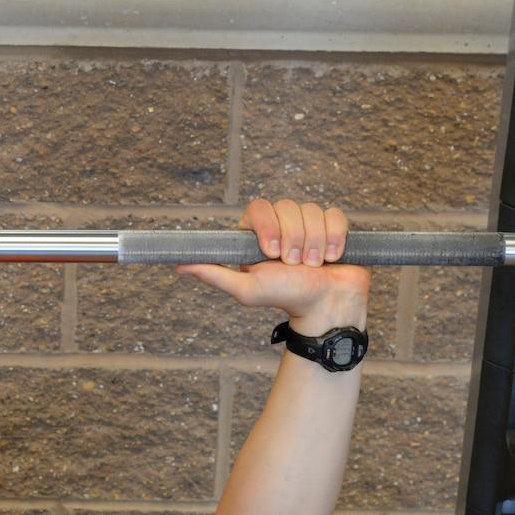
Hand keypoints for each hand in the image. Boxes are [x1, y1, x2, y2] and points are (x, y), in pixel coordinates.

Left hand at [176, 199, 370, 332]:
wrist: (325, 308)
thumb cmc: (285, 299)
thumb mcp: (247, 289)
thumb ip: (215, 274)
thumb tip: (179, 265)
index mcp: (258, 234)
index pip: (259, 208)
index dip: (269, 226)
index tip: (273, 253)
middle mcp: (282, 225)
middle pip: (288, 206)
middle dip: (294, 239)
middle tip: (295, 266)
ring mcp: (308, 224)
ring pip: (312, 211)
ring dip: (315, 243)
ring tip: (314, 266)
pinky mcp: (332, 226)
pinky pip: (335, 215)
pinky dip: (335, 237)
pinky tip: (332, 257)